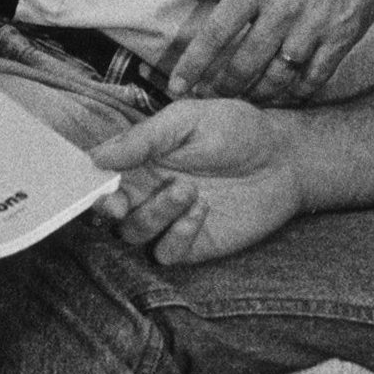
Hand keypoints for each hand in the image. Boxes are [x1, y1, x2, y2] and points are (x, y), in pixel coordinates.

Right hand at [91, 99, 311, 265]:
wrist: (285, 158)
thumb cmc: (237, 130)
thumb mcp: (188, 120)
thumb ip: (144, 138)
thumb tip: (97, 157)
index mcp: (139, 160)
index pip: (99, 178)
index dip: (88, 186)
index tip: (95, 185)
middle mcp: (147, 191)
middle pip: (107, 213)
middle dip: (108, 211)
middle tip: (120, 204)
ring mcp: (168, 220)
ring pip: (133, 234)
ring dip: (154, 214)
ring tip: (188, 190)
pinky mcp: (193, 243)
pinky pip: (166, 254)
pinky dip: (177, 236)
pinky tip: (201, 211)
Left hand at [173, 0, 373, 102]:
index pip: (213, 34)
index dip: (192, 66)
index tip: (176, 88)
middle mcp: (279, 10)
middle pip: (242, 64)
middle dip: (223, 88)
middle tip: (212, 101)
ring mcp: (311, 28)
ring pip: (276, 78)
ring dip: (257, 96)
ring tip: (245, 103)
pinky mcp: (340, 39)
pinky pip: (313, 78)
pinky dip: (297, 93)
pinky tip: (286, 98)